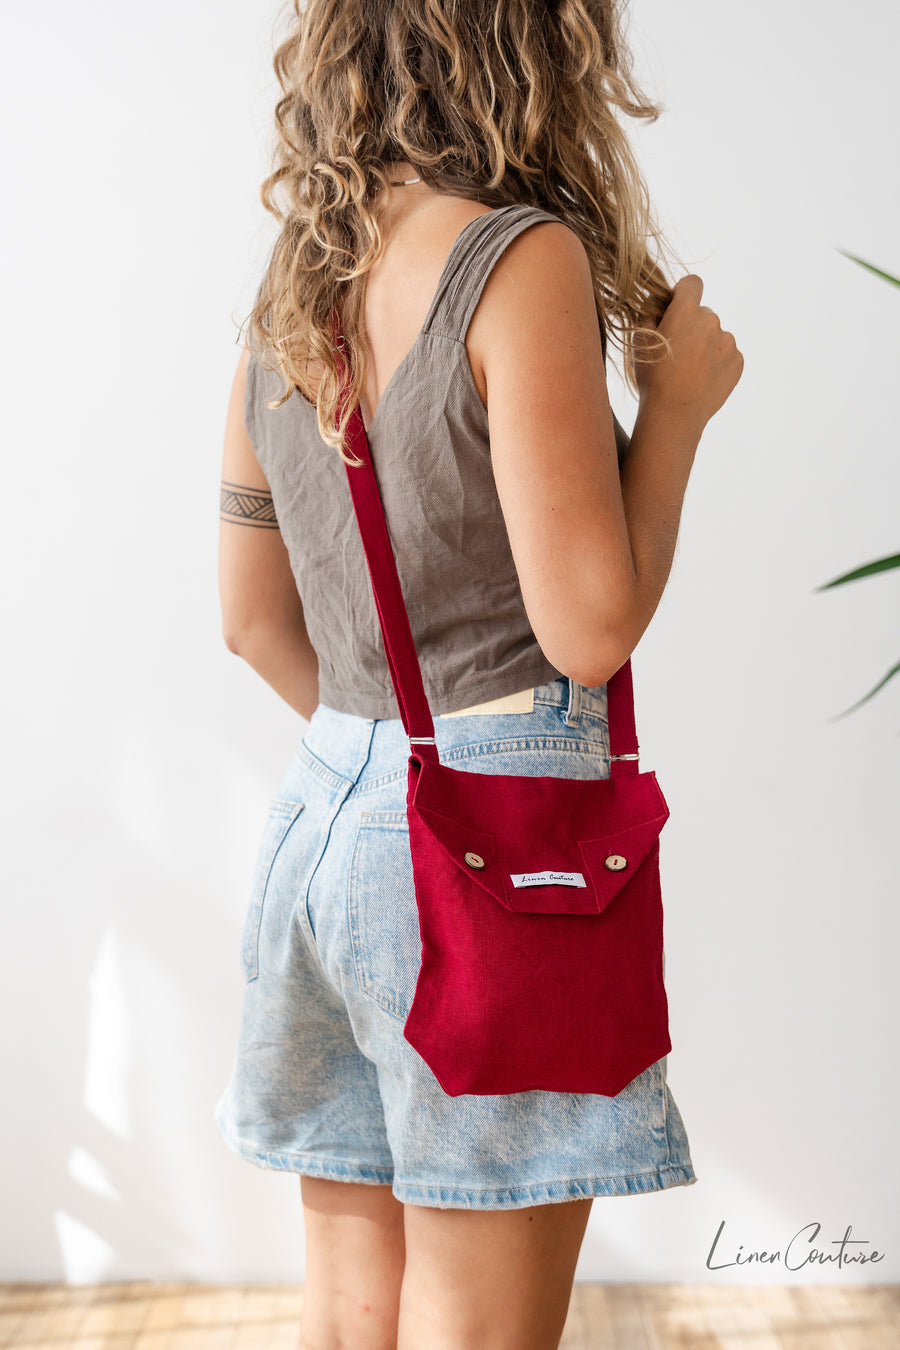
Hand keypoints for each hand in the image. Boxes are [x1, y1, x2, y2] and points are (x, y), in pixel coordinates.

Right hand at [633, 275, 743, 434]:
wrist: (674, 413)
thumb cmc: (652, 378)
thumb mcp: (640, 341)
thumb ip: (650, 314)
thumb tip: (658, 304)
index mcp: (686, 311)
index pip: (692, 284)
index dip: (683, 293)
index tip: (676, 308)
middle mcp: (711, 321)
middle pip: (703, 314)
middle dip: (692, 326)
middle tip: (678, 352)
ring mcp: (728, 341)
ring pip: (716, 335)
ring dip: (705, 346)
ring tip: (690, 371)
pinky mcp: (738, 360)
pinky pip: (726, 354)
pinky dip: (716, 362)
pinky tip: (702, 379)